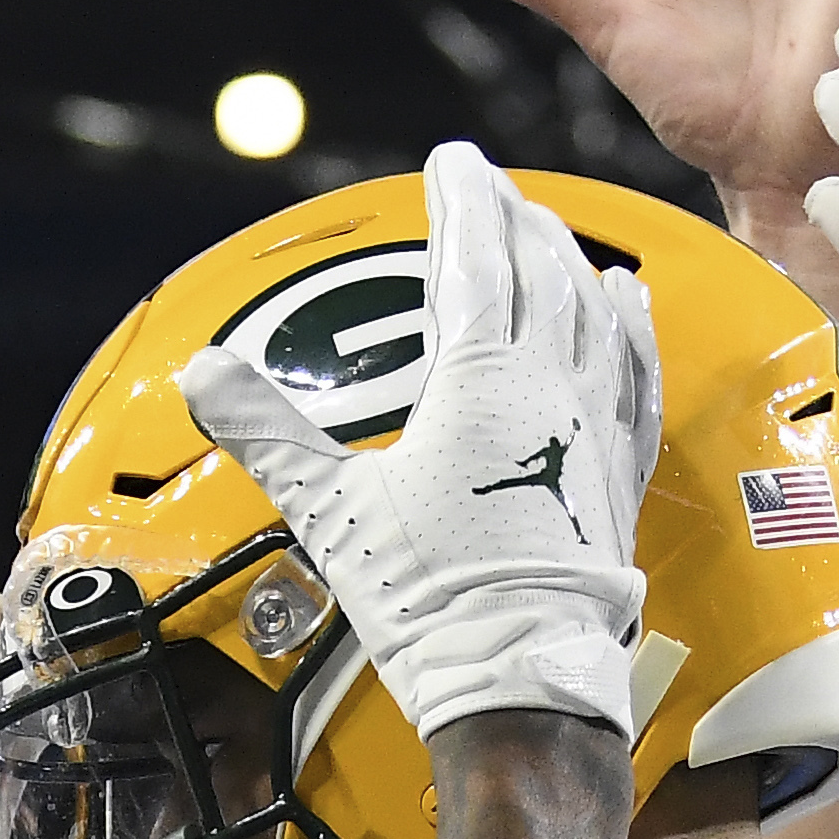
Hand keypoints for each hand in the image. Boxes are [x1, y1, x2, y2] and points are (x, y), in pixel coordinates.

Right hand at [179, 143, 655, 741]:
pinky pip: (635, 375)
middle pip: (540, 270)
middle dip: (514, 216)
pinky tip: (628, 303)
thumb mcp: (330, 509)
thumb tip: (203, 373)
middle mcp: (551, 387)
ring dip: (569, 259)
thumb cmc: (429, 600)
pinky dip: (629, 327)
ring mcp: (594, 428)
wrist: (520, 679)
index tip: (451, 159)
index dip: (462, 200)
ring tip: (549, 229)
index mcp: (480, 380)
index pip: (474, 259)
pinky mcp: (622, 473)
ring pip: (594, 311)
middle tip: (492, 185)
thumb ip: (266, 432)